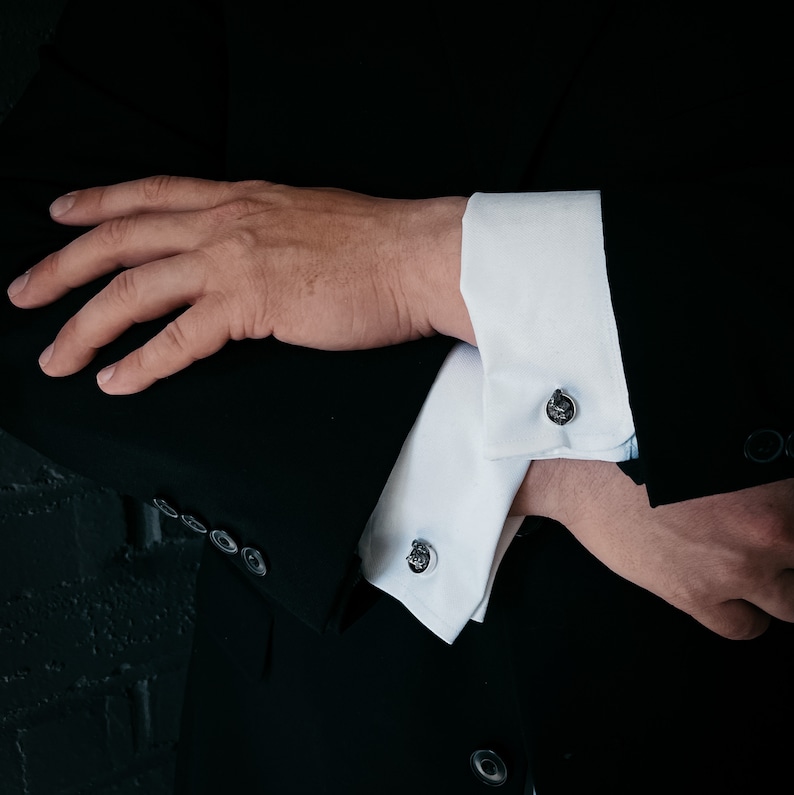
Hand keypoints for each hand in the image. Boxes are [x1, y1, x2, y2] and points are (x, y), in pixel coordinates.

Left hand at [6, 176, 472, 393]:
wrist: (418, 256)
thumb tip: (243, 253)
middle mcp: (227, 222)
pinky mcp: (252, 304)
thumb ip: (263, 229)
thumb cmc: (377, 244)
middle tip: (26, 292)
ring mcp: (235, 261)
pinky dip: (141, 362)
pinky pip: (178, 338)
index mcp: (240, 198)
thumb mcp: (306, 218)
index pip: (149, 194)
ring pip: (134, 289)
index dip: (96, 204)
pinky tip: (118, 380)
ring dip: (86, 325)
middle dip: (62, 267)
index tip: (62, 215)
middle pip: (120, 240)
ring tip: (59, 354)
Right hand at [511, 458, 793, 638]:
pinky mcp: (698, 596)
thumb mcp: (720, 441)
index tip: (779, 520)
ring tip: (754, 567)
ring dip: (778, 586)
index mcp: (779, 488)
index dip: (791, 518)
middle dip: (788, 554)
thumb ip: (765, 473)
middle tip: (763, 542)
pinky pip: (747, 626)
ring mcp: (736, 569)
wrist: (587, 470)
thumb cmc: (644, 445)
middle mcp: (768, 531)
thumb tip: (778, 490)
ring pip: (790, 602)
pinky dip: (748, 614)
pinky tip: (734, 594)